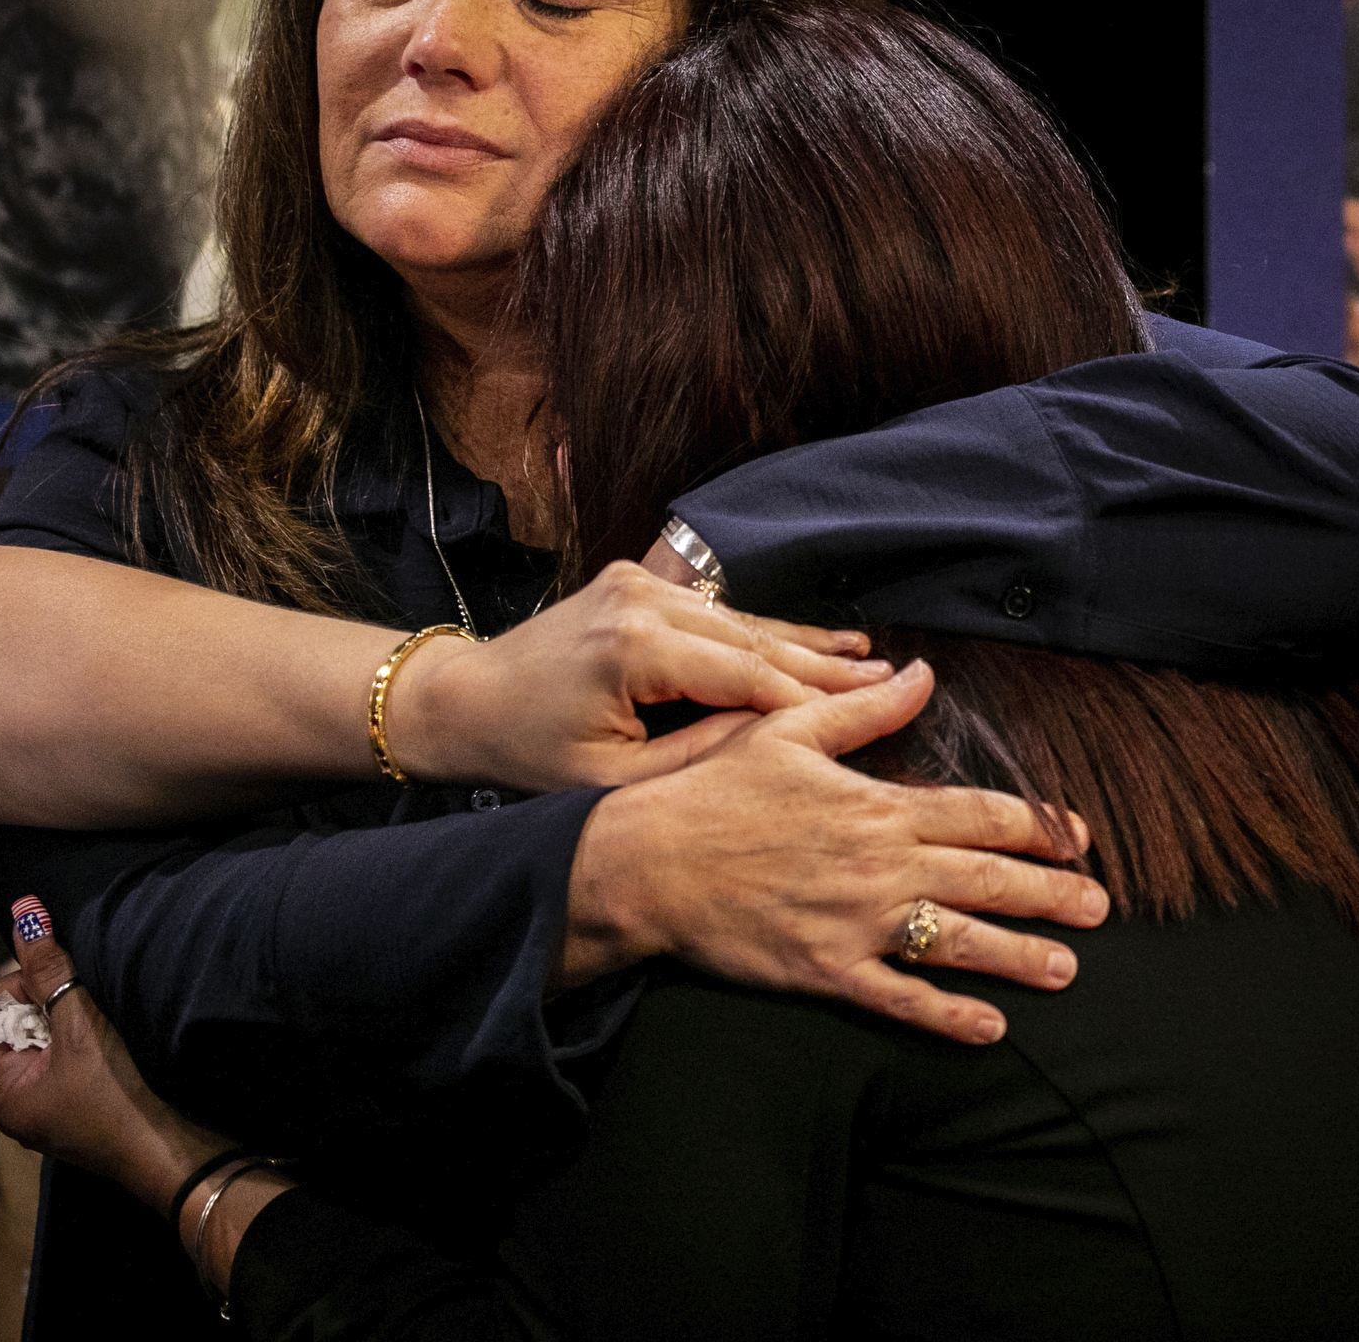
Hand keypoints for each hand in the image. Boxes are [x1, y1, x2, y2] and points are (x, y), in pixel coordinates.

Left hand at [0, 901, 231, 1211]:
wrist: (178, 1154)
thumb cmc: (125, 1099)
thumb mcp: (84, 1030)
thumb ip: (52, 972)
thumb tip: (24, 913)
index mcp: (3, 1089)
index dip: (20, 985)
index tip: (64, 987)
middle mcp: (19, 1099)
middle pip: (15, 1022)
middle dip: (51, 1002)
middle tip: (91, 1010)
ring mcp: (52, 1105)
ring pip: (48, 1037)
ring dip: (76, 1019)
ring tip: (109, 1027)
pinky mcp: (84, 1106)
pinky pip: (72, 1056)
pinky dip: (92, 1039)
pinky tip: (120, 1043)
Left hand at [394, 559, 893, 792]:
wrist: (463, 700)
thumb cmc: (530, 754)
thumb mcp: (615, 779)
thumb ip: (702, 755)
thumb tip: (784, 741)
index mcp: (633, 650)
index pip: (747, 677)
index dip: (813, 703)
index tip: (873, 719)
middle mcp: (641, 599)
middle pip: (755, 639)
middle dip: (826, 666)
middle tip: (895, 681)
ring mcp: (640, 581)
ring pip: (743, 620)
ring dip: (805, 644)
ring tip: (869, 658)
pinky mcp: (637, 578)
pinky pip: (717, 610)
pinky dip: (765, 630)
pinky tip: (816, 637)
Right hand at [562, 667, 1109, 1044]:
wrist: (644, 862)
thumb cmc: (714, 791)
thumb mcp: (791, 731)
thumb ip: (867, 707)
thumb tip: (922, 671)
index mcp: (881, 806)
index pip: (984, 814)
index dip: (1041, 825)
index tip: (1081, 837)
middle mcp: (881, 866)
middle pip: (988, 878)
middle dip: (1052, 893)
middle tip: (1102, 907)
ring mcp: (856, 923)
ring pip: (958, 941)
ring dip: (1019, 956)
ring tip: (1068, 969)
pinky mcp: (824, 971)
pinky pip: (898, 998)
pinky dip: (947, 1015)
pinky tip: (990, 1028)